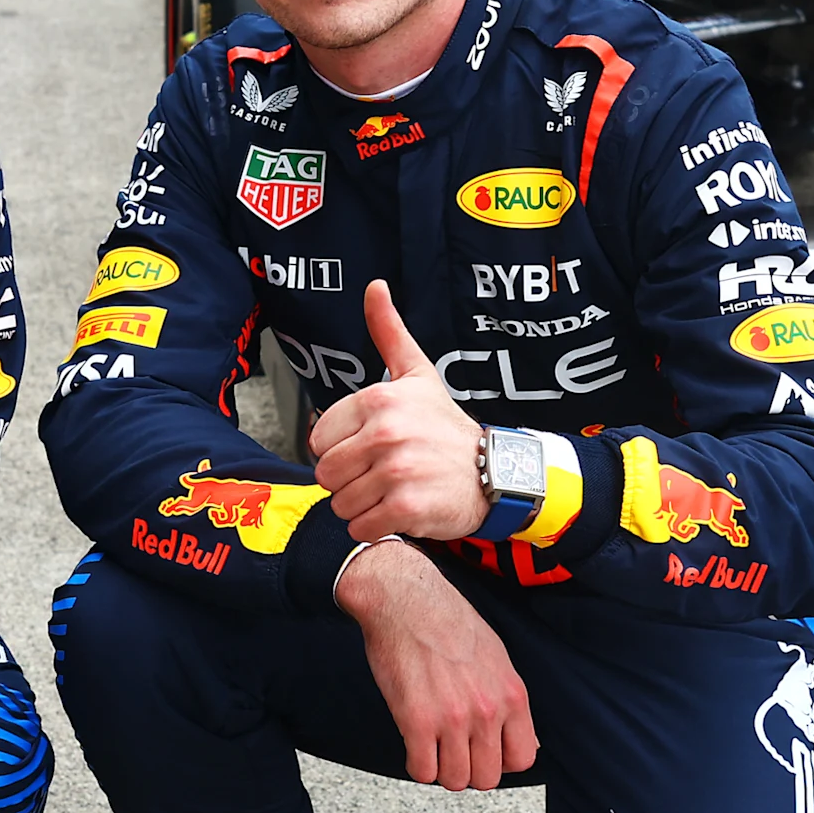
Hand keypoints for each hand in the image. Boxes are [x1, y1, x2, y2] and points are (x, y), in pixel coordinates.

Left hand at [308, 281, 487, 542]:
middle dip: (348, 479)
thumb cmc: (445, 426)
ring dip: (361, 505)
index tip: (370, 447)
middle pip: (326, 473)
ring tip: (392, 489)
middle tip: (381, 473)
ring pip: (340, 503)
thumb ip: (389, 332)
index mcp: (378, 400)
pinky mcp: (406, 509)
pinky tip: (399, 510)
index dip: (341, 448)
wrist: (494, 472)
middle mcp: (385, 434)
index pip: (319, 439)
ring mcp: (396, 472)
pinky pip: (361, 527)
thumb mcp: (417, 373)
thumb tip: (375, 285)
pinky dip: (374, 526)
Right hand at [339, 541, 538, 789]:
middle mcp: (487, 710)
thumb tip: (529, 744)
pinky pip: (422, 772)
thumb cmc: (449, 623)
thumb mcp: (498, 659)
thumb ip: (511, 704)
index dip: (501, 762)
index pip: (522, 758)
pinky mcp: (416, 721)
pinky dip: (417, 765)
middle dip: (469, 769)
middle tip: (454, 749)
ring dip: (442, 769)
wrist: (406, 600)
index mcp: (512, 695)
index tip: (484, 752)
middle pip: (487, 777)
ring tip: (433, 746)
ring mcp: (453, 719)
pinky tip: (414, 744)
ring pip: (454, 780)